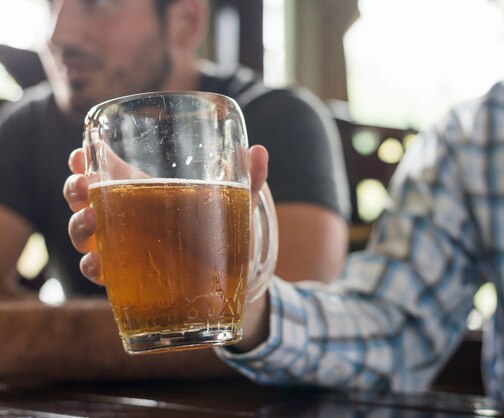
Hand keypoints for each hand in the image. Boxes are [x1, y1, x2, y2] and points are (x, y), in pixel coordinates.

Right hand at [63, 145, 269, 284]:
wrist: (230, 280)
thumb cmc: (224, 233)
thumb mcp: (236, 205)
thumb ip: (248, 180)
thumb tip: (261, 150)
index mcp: (145, 189)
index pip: (105, 169)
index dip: (84, 159)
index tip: (80, 152)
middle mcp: (127, 215)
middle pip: (84, 197)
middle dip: (74, 189)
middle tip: (84, 186)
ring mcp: (123, 245)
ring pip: (84, 232)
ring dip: (77, 225)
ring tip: (91, 221)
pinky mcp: (127, 275)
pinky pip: (98, 270)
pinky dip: (92, 267)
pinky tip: (98, 264)